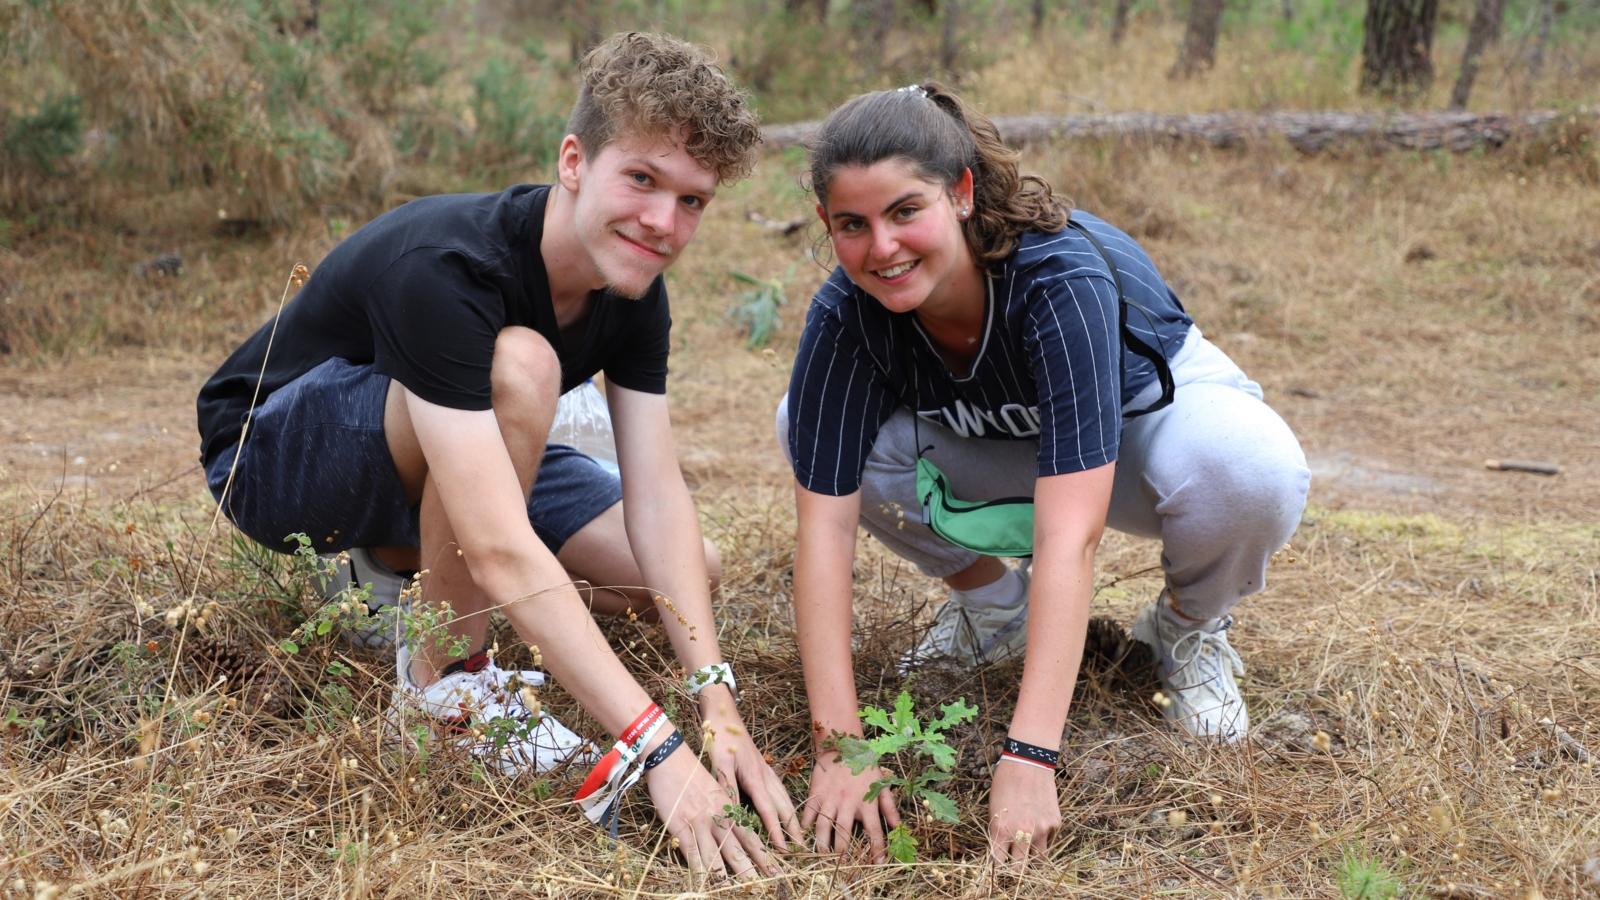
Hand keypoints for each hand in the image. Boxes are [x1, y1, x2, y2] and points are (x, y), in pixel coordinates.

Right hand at [644, 737, 774, 879]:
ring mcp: (700, 822)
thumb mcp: (714, 789)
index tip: (777, 868)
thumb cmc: (691, 771)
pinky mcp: (680, 825)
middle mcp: (718, 816)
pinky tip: (704, 882)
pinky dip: (699, 869)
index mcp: (729, 807)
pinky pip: (692, 852)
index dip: (764, 854)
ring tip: (739, 891)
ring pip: (717, 855)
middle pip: (739, 849)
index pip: (751, 835)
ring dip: (727, 876)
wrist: (670, 757)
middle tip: (766, 886)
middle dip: (752, 870)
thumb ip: (723, 809)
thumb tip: (730, 831)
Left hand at [701, 696, 803, 850]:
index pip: (768, 811)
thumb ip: (727, 787)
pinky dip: (786, 805)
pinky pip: (779, 790)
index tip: (783, 849)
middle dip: (793, 828)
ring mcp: (766, 771)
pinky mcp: (763, 767)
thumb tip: (732, 813)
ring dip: (792, 817)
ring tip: (798, 834)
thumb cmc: (720, 738)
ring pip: (784, 798)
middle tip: (801, 848)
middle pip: (784, 807)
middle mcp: (765, 775)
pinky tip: (785, 810)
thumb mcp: (719, 763)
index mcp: (755, 776)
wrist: (724, 715)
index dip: (775, 832)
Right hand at [801, 752, 900, 861]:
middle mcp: (848, 803)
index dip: (877, 849)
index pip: (874, 831)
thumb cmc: (864, 767)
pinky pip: (809, 814)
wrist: (841, 746)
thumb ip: (890, 807)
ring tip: (823, 856)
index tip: (877, 862)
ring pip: (824, 827)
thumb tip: (899, 827)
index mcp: (867, 802)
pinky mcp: (816, 794)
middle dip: (843, 853)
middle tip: (841, 866)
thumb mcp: (882, 785)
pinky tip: (805, 837)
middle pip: (845, 834)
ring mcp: (830, 799)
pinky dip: (806, 827)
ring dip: (823, 845)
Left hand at [988, 759, 1060, 866]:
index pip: (999, 864)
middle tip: (1014, 863)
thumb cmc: (1005, 784)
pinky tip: (1039, 829)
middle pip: (1020, 869)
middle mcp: (1022, 834)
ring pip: (1039, 860)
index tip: (1000, 865)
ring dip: (1032, 859)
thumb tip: (1001, 851)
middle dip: (1015, 869)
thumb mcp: (993, 809)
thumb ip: (998, 833)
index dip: (998, 867)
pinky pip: (1050, 841)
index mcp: (1001, 830)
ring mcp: (1041, 831)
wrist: (1029, 762)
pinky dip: (1044, 840)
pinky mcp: (1055, 824)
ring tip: (1028, 853)